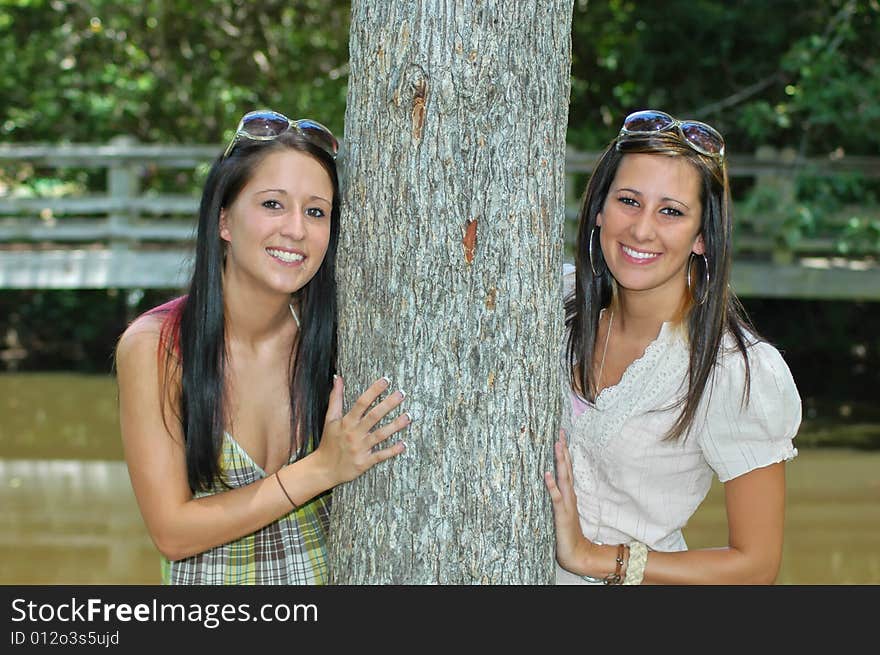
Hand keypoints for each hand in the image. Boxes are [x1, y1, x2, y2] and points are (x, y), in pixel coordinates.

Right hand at [316, 375, 409, 485]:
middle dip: (388, 404)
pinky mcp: (364, 462)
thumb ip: (335, 398)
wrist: (323, 469)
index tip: (386, 381)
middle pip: (373, 416)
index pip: (361, 403)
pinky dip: (392, 450)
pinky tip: (403, 444)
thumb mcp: (330, 419)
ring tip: (408, 416)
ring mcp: (360, 448)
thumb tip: (338, 378)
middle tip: (401, 394)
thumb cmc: (329, 442)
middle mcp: (354, 434)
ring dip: (395, 426)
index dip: (373, 391)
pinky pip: (380, 455)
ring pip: (380, 435)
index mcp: (346, 422)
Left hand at [544, 430, 592, 574]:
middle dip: (563, 450)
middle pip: (566, 468)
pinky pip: (556, 498)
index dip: (564, 452)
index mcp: (569, 493)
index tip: (561, 435)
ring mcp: (566, 503)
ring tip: (557, 445)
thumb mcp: (563, 510)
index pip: (566, 468)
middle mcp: (569, 495)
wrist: (577, 552)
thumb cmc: (567, 532)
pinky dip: (551, 486)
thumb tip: (552, 482)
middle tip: (560, 432)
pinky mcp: (561, 514)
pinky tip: (547, 475)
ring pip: (563, 478)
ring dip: (560, 462)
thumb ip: (559, 497)